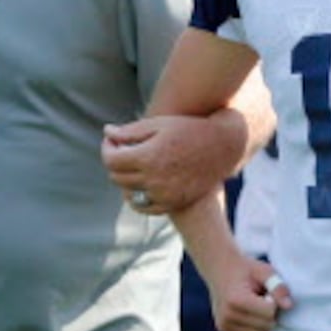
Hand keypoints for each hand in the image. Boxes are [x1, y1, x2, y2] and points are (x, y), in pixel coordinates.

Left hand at [102, 114, 238, 214]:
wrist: (223, 147)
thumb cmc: (189, 129)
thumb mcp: (159, 123)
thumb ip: (130, 131)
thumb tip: (107, 133)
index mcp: (148, 157)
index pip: (110, 159)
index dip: (107, 148)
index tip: (112, 140)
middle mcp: (154, 179)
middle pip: (117, 176)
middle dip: (115, 161)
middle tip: (122, 149)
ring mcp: (164, 194)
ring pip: (128, 192)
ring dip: (125, 178)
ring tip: (133, 164)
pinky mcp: (174, 202)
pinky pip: (145, 207)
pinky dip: (138, 197)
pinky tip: (141, 183)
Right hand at [214, 254, 291, 330]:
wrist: (220, 270)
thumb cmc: (245, 270)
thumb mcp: (264, 271)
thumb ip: (278, 286)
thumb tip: (289, 306)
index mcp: (236, 300)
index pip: (269, 313)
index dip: (274, 302)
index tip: (266, 292)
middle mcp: (228, 315)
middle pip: (265, 326)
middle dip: (270, 314)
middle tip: (262, 299)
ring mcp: (224, 325)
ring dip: (264, 324)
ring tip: (256, 308)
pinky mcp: (223, 330)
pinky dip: (256, 330)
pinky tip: (251, 316)